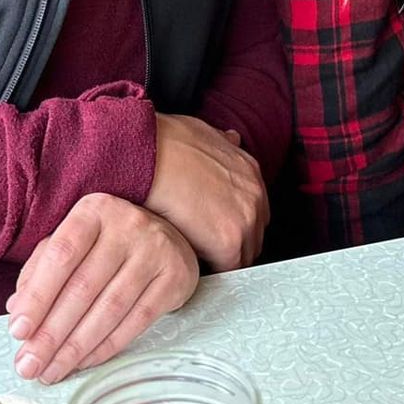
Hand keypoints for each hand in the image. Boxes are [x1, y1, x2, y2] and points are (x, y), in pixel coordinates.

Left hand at [6, 193, 198, 384]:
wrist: (170, 236)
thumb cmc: (109, 242)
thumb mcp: (75, 241)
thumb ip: (43, 268)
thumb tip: (17, 307)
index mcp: (94, 211)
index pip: (61, 254)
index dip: (38, 295)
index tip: (18, 330)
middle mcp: (128, 225)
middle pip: (83, 287)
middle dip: (51, 333)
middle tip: (28, 364)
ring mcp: (155, 251)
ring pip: (109, 309)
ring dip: (75, 347)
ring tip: (51, 371)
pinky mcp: (175, 278)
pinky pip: (136, 321)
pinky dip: (106, 347)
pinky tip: (83, 362)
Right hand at [142, 113, 267, 272]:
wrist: (148, 155)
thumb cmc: (166, 143)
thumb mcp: (204, 132)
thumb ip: (223, 141)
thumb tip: (232, 139)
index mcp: (250, 171)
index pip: (252, 210)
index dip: (233, 222)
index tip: (214, 226)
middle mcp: (255, 197)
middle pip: (253, 235)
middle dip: (231, 242)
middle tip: (203, 246)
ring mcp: (246, 221)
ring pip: (241, 256)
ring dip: (220, 258)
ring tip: (193, 255)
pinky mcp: (229, 244)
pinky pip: (226, 270)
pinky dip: (209, 269)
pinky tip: (188, 261)